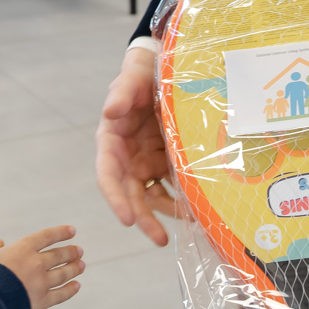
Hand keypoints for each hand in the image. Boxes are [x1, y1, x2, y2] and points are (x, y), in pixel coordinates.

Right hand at [0, 226, 84, 308]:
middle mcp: (36, 263)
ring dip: (74, 268)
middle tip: (79, 251)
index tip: (72, 231)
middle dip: (71, 252)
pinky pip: (60, 295)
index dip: (61, 233)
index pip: (47, 236)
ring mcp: (41, 283)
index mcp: (22, 248)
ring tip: (82, 265)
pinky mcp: (41, 302)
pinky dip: (70, 290)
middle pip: (59, 255)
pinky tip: (77, 286)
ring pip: (63, 273)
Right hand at [95, 46, 177, 245]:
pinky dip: (184, 196)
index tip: (127, 218)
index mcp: (111, 142)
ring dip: (166, 213)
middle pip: (131, 194)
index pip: (108, 176)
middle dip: (143, 218)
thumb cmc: (140, 74)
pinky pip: (174, 183)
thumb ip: (120, 94)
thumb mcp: (130, 79)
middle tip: (159, 239)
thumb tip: (109, 112)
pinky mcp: (167, 160)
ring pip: (153, 195)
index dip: (115, 199)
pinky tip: (200, 207)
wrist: (161, 69)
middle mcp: (127, 158)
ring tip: (190, 224)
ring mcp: (147, 161)